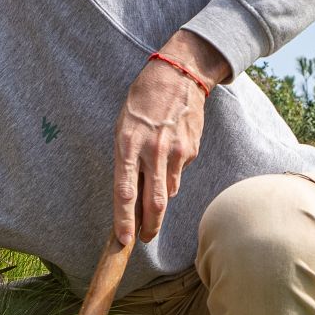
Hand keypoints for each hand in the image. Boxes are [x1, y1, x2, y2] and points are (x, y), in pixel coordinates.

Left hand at [112, 30, 226, 242]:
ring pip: (169, 190)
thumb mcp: (123, 128)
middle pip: (154, 202)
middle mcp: (152, 151)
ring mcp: (175, 151)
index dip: (124, 219)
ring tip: (156, 175)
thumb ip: (127, 161)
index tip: (124, 240)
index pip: (125, 191)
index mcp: (127, 144)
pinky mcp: (192, 150)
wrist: (177, 74)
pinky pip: (180, 172)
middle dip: (149, 226)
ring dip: (161, 195)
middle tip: (144, 238)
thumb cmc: (142, 103)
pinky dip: (173, 171)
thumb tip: (133, 196)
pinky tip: (170, 150)